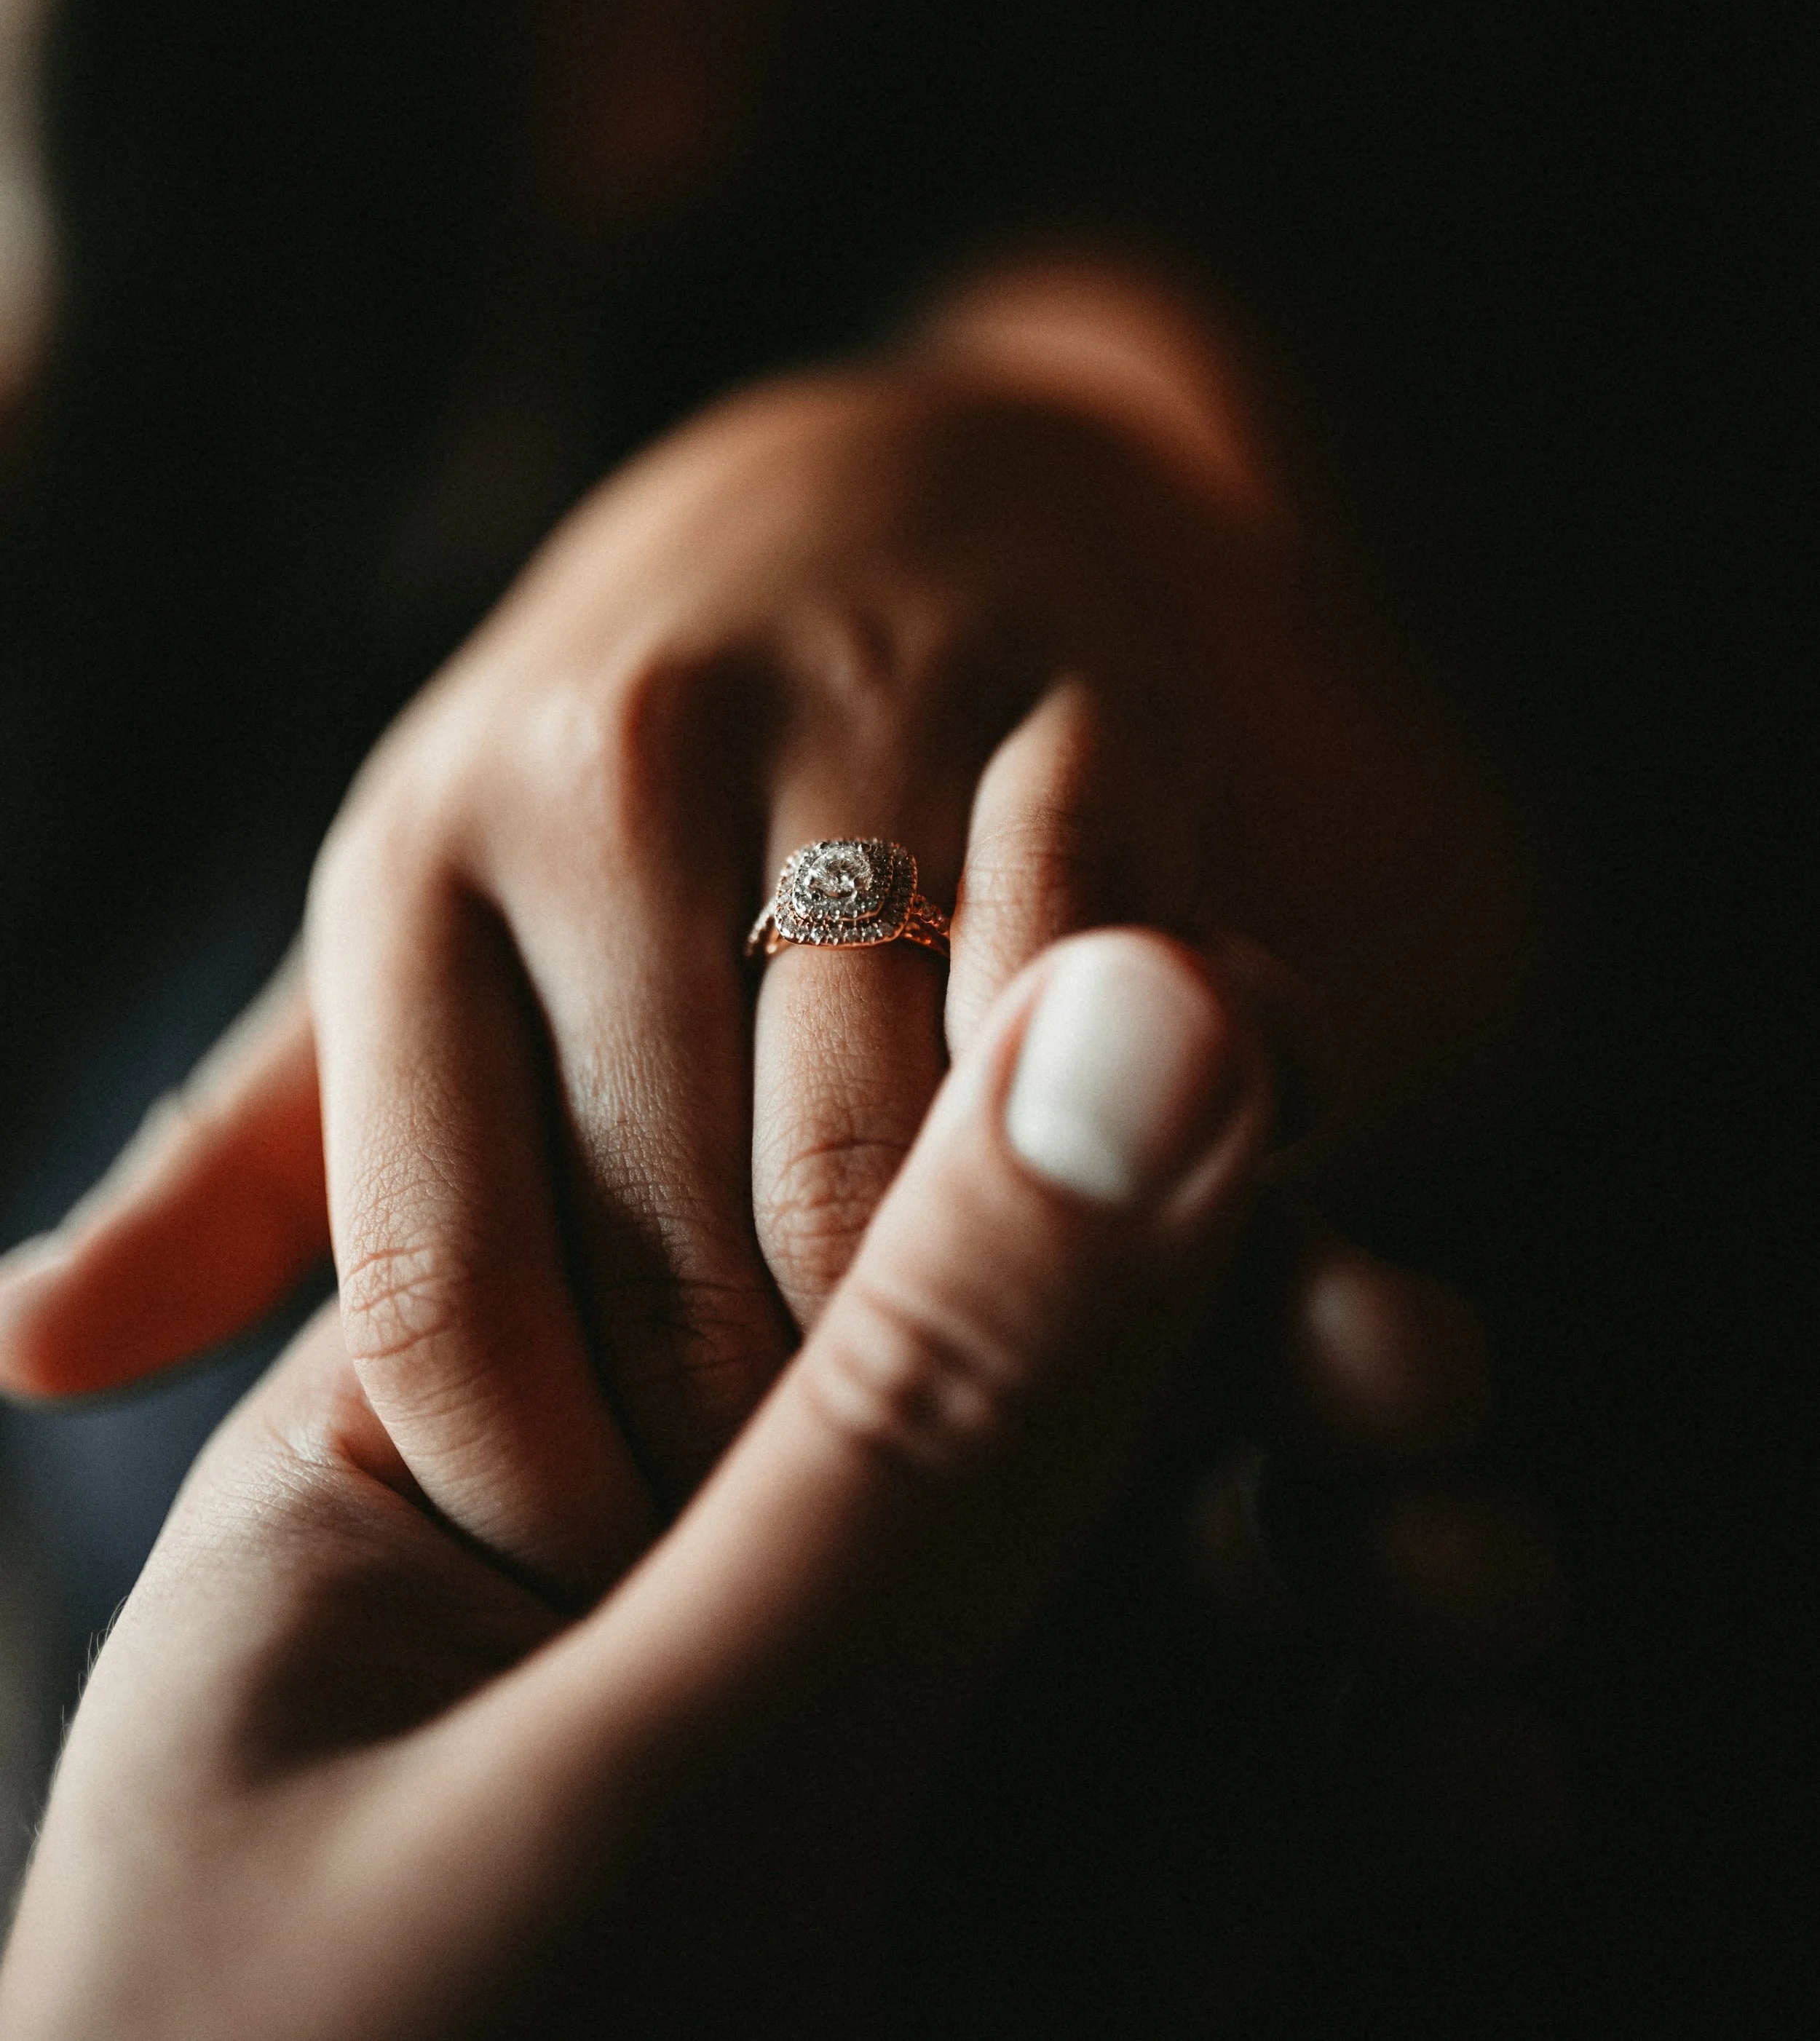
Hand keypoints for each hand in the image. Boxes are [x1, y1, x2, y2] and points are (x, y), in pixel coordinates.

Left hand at [0, 258, 1537, 1605]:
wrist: (906, 490)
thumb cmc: (628, 768)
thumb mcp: (415, 921)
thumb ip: (256, 1156)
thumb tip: (22, 1355)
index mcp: (422, 857)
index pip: (448, 1292)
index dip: (539, 1509)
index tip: (608, 1616)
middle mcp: (623, 781)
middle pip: (695, 1269)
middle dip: (752, 1491)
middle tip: (804, 1591)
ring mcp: (869, 736)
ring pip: (900, 1183)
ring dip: (936, 1381)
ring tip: (951, 1486)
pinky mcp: (1093, 725)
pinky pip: (1100, 1025)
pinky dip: (1116, 1184)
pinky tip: (1115, 1287)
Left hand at [0, 934, 1560, 2038]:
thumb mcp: (649, 1799)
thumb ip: (919, 1425)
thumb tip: (1142, 1004)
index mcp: (471, 1472)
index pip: (781, 1204)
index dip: (1048, 1134)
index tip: (1279, 1069)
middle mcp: (661, 1600)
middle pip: (1000, 1404)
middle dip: (1239, 1373)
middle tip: (1414, 1353)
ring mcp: (842, 1793)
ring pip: (1140, 1606)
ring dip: (1344, 1562)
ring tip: (1477, 1560)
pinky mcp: (996, 1957)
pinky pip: (1206, 1820)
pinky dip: (1363, 1776)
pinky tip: (1487, 1753)